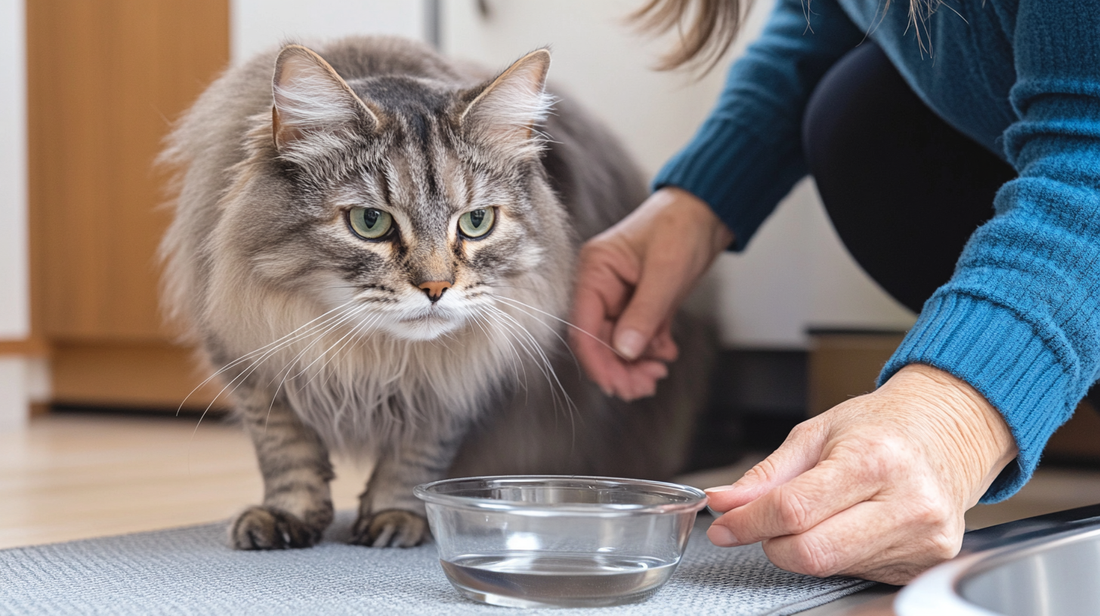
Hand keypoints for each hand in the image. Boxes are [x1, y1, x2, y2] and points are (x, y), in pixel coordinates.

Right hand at [569, 187, 732, 399]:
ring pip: (618, 344)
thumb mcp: (666, 272)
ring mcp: (620, 295)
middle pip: (600, 341)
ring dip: (636, 364)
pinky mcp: (639, 303)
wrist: (708, 210)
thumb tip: (625, 352)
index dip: (598, 361)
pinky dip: (650, 351)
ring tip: (658, 373)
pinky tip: (667, 354)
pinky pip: (637, 337)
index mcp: (595, 271)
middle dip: (620, 368)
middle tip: (645, 387)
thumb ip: (644, 313)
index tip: (617, 385)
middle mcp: (601, 285)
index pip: (583, 326)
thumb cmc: (682, 227)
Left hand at [704, 364, 1017, 583]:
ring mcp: (923, 538)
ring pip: (832, 567)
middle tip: (766, 523)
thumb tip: (724, 502)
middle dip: (773, 542)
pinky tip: (851, 525)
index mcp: (874, 460)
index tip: (724, 525)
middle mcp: (907, 503)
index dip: (748, 522)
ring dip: (805, 548)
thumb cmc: (883, 426)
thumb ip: (766, 474)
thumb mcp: (817, 433)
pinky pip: (859, 572)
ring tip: (823, 512)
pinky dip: (838, 555)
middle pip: (812, 551)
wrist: (950, 431)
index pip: (794, 510)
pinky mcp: (928, 562)